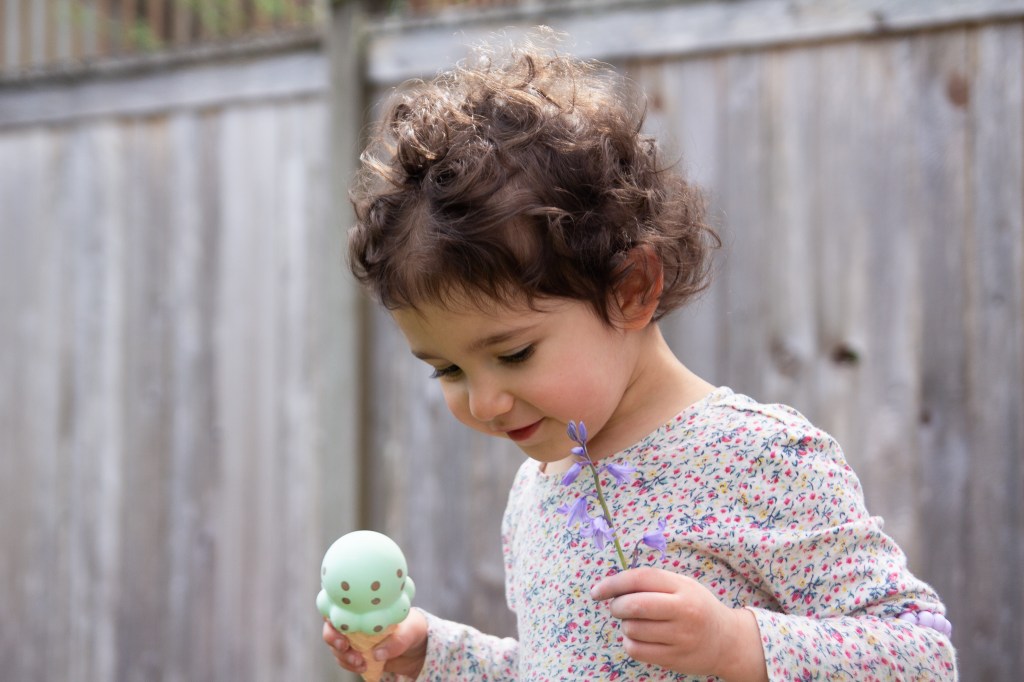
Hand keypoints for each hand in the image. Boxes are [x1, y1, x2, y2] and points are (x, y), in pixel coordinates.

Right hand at [322, 608, 428, 678]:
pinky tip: (363, 667)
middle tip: (344, 646)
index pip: (340, 606)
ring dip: (343, 656)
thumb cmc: (414, 629)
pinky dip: (349, 665)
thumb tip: (377, 654)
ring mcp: (356, 640)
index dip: (331, 614)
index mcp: (365, 609)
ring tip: (360, 662)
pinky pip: (345, 661)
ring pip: (337, 647)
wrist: (419, 649)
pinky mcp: (359, 655)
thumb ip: (396, 642)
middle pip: (331, 628)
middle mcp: (357, 623)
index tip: (337, 626)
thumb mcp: (411, 632)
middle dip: (333, 638)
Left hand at [591, 568, 766, 681]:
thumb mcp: (682, 586)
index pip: (641, 578)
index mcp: (683, 588)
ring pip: (632, 629)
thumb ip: (652, 582)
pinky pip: (636, 650)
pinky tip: (639, 638)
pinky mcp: (674, 659)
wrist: (727, 641)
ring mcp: (680, 637)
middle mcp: (683, 612)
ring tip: (637, 623)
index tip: (597, 591)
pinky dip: (630, 643)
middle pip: (634, 605)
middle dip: (616, 606)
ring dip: (625, 625)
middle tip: (617, 607)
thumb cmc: (697, 607)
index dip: (613, 583)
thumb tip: (612, 586)